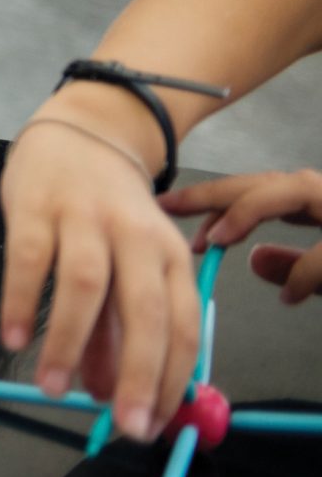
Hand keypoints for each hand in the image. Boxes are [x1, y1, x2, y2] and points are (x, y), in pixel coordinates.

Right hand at [0, 106, 201, 438]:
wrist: (76, 134)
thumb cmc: (105, 216)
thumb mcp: (126, 267)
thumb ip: (114, 331)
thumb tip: (105, 394)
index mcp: (170, 256)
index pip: (183, 327)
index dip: (171, 382)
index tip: (152, 428)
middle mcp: (136, 236)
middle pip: (144, 310)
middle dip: (139, 374)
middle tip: (123, 425)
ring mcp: (84, 217)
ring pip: (85, 286)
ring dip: (69, 343)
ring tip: (52, 389)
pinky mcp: (34, 206)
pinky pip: (27, 259)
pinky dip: (20, 302)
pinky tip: (12, 338)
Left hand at [166, 167, 321, 302]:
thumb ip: (295, 263)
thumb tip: (255, 259)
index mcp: (321, 205)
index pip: (259, 190)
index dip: (216, 199)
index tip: (174, 209)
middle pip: (269, 182)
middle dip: (214, 193)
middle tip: (169, 205)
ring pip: (299, 189)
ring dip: (250, 211)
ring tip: (216, 239)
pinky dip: (305, 270)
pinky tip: (290, 294)